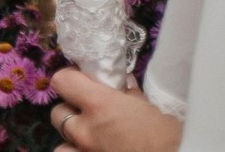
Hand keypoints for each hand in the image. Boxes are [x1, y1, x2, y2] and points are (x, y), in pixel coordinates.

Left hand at [51, 66, 180, 151]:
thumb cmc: (166, 137)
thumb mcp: (150, 111)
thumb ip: (131, 99)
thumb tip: (124, 88)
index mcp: (100, 105)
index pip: (63, 81)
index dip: (70, 78)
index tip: (81, 79)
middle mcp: (84, 130)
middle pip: (58, 113)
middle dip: (71, 110)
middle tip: (90, 112)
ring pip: (60, 145)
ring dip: (72, 140)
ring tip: (89, 140)